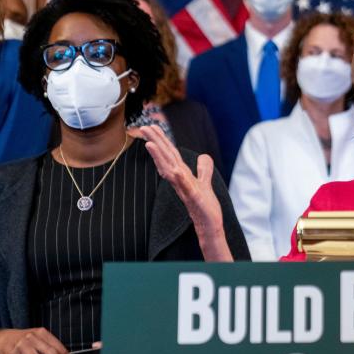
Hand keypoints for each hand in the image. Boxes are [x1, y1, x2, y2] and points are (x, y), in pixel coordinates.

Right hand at [141, 125, 231, 260]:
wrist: (209, 226)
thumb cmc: (205, 207)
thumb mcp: (205, 183)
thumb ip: (204, 169)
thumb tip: (204, 156)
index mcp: (182, 175)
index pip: (171, 155)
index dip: (161, 140)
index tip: (151, 127)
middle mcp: (180, 181)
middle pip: (166, 158)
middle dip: (156, 143)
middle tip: (144, 128)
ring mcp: (185, 189)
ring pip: (170, 170)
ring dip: (160, 157)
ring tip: (150, 144)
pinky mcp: (194, 198)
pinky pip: (185, 187)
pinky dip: (179, 178)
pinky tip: (175, 170)